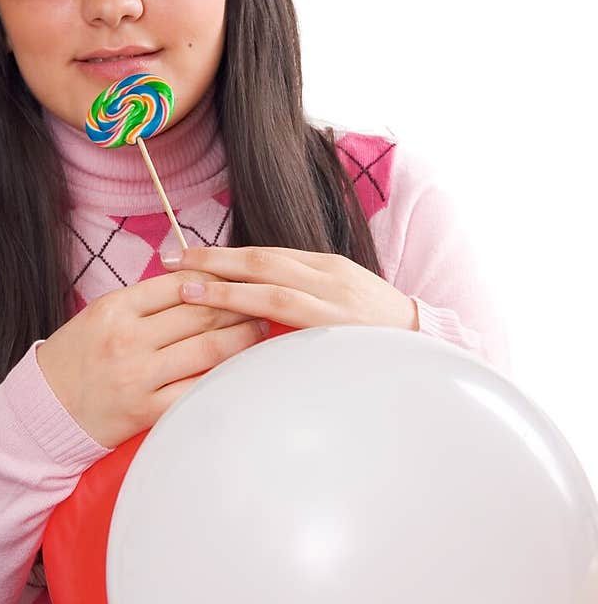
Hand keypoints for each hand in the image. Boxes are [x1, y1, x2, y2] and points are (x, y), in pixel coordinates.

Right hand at [35, 272, 269, 449]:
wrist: (45, 411)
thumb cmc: (78, 358)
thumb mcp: (101, 315)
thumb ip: (146, 300)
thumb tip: (201, 282)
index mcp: (115, 308)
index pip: (181, 282)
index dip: (218, 278)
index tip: (240, 278)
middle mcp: (128, 339)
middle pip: (202, 311)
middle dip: (241, 303)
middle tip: (264, 300)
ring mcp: (139, 377)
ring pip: (210, 348)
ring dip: (244, 336)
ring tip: (261, 328)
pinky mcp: (148, 411)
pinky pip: (200, 389)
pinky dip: (227, 376)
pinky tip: (245, 368)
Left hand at [160, 245, 418, 332]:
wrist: (433, 349)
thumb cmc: (379, 335)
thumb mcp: (342, 305)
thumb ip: (303, 299)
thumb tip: (254, 306)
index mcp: (327, 267)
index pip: (266, 255)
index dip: (224, 255)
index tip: (186, 257)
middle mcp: (330, 276)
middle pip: (261, 259)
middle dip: (213, 259)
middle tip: (170, 260)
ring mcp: (336, 301)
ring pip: (270, 285)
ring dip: (224, 286)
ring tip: (185, 288)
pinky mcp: (339, 327)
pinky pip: (290, 317)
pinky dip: (256, 314)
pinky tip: (226, 320)